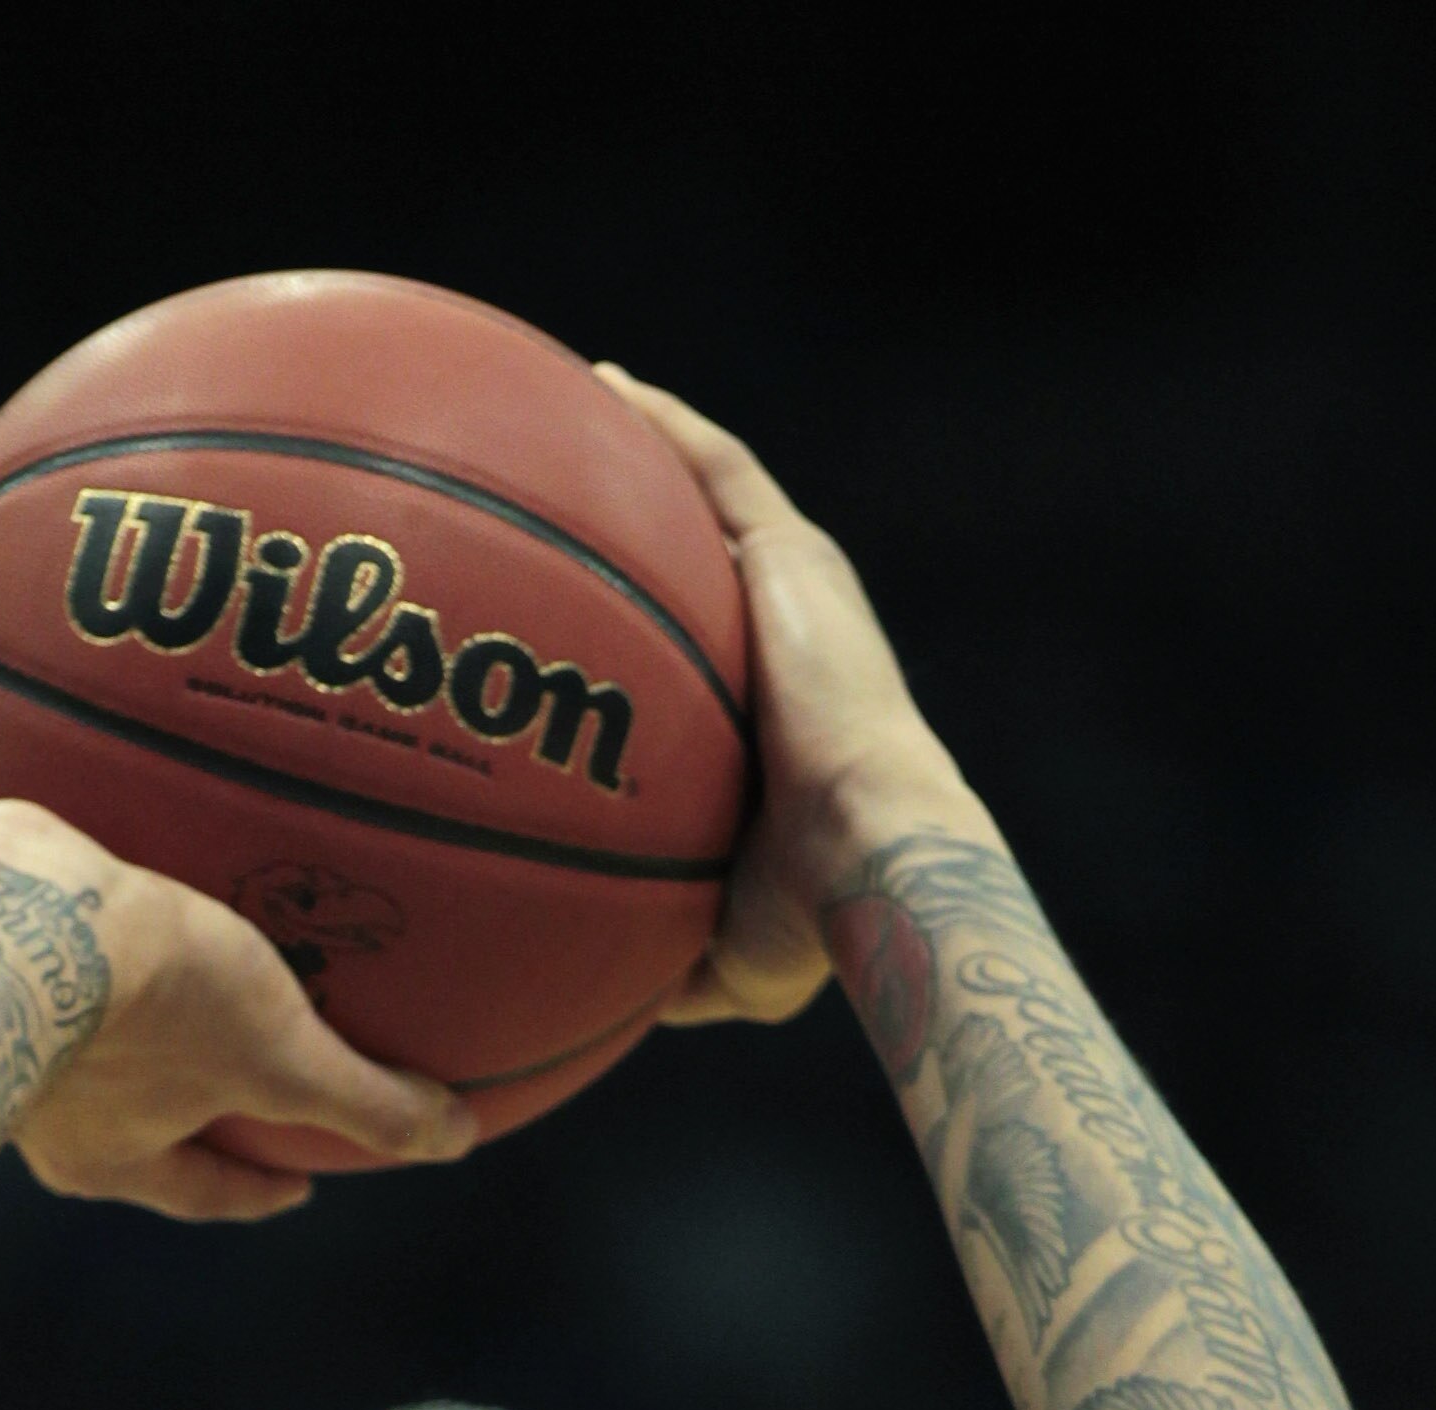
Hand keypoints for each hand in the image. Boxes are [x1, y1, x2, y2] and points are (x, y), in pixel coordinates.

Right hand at [0, 804, 473, 1219]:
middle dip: (126, 1095)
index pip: (196, 1188)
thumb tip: (458, 1141)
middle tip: (171, 1064)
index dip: (245, 1187)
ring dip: (17, 998)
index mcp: (109, 1151)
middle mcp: (27, 1107)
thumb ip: (364, 1103)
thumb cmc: (148, 1004)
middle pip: (90, 1116)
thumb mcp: (278, 1053)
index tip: (290, 1180)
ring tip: (39, 952)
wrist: (8, 933)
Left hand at [596, 369, 995, 1025]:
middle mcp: (786, 641)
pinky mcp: (795, 556)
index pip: (699, 662)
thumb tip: (595, 997)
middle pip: (702, 564)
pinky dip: (663, 427)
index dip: (649, 639)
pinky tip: (602, 386)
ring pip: (710, 496)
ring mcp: (795, 591)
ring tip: (569, 402)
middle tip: (564, 500)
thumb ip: (653, 956)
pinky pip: (716, 470)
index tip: (579, 628)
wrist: (871, 862)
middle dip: (642, 529)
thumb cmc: (807, 923)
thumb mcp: (715, 956)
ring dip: (649, 449)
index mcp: (770, 721)